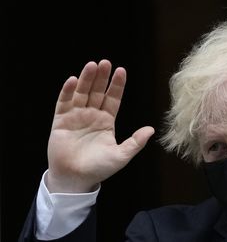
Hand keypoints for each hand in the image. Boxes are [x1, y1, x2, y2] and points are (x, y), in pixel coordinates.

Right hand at [46, 59, 153, 192]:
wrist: (75, 179)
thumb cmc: (99, 168)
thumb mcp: (121, 155)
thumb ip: (135, 142)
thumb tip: (151, 129)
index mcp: (106, 121)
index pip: (113, 98)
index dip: (117, 85)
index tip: (121, 71)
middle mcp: (92, 115)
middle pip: (97, 92)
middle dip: (102, 77)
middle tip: (106, 62)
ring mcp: (76, 117)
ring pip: (81, 93)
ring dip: (86, 79)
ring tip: (92, 65)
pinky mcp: (60, 121)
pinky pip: (63, 103)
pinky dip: (67, 92)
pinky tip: (72, 80)